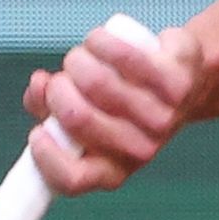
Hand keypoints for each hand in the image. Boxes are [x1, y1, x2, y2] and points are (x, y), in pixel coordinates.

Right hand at [23, 23, 204, 194]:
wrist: (182, 79)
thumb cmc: (123, 99)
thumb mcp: (84, 111)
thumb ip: (48, 106)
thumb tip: (40, 86)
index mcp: (114, 168)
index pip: (73, 179)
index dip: (46, 155)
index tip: (37, 131)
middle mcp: (141, 150)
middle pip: (78, 118)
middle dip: (57, 90)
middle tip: (63, 78)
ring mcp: (162, 119)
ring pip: (97, 82)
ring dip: (78, 60)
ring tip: (83, 56)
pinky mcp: (176, 84)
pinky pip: (124, 56)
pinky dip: (101, 41)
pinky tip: (100, 40)